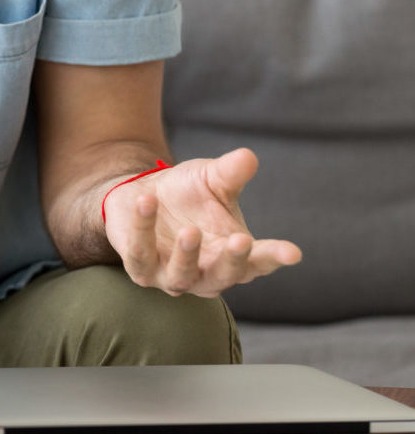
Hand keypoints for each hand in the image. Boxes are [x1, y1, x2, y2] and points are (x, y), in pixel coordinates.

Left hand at [103, 148, 301, 297]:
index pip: (258, 261)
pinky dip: (143, 229)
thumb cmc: (186, 193)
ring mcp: (173, 276)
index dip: (274, 257)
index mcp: (231, 254)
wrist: (141, 196)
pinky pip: (140, 254)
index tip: (292, 252)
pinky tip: (145, 201)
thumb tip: (248, 156)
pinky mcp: (141, 268)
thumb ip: (230, 173)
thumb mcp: (210, 179)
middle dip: (232, 261)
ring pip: (182, 275)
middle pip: (224, 276)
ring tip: (189, 231)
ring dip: (187, 255)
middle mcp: (206, 273)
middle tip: (241, 241)